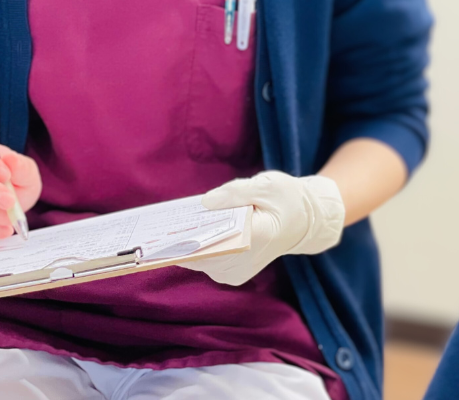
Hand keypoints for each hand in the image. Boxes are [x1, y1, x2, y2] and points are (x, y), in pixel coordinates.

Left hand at [178, 171, 344, 285]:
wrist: (303, 222)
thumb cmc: (286, 199)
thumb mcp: (266, 185)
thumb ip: (236, 192)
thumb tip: (206, 202)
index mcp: (257, 236)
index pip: (214, 244)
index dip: (185, 239)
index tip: (163, 231)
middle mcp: (243, 261)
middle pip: (199, 255)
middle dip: (177, 239)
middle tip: (155, 225)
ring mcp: (235, 272)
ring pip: (197, 260)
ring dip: (181, 244)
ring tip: (162, 227)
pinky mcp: (230, 274)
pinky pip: (202, 262)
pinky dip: (190, 247)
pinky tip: (180, 231)